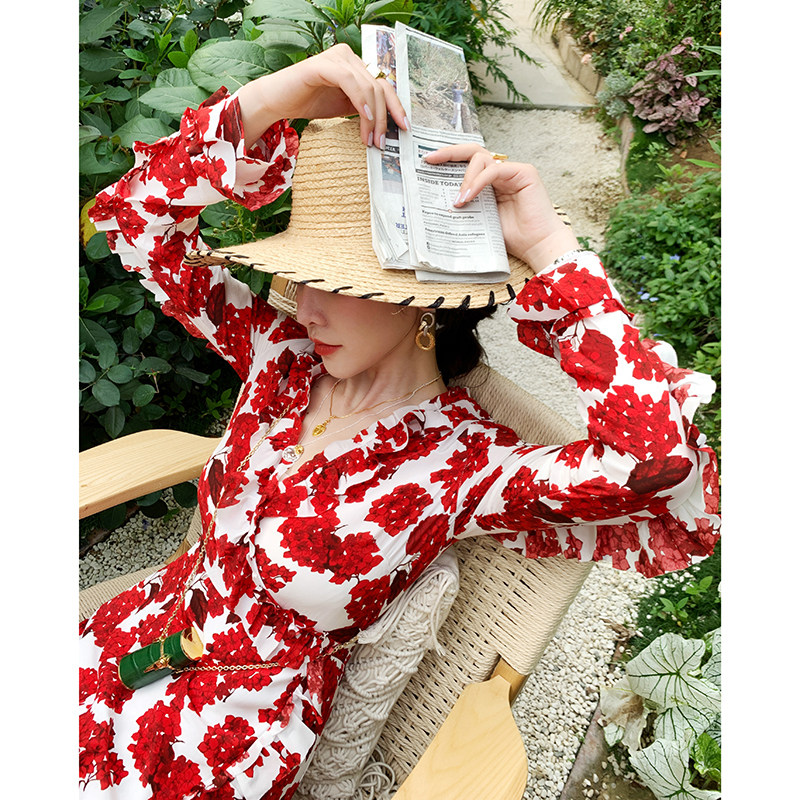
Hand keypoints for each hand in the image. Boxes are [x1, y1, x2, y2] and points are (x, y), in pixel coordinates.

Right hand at [237, 44, 407, 148]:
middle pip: (379, 88)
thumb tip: (386, 126)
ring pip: (368, 87)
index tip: (403, 129)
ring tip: (369, 140)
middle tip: (380, 143)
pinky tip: (364, 118)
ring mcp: (337, 58)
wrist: (276, 100)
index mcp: (355, 67)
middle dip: (383, 119)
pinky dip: (360, 101)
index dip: (396, 107)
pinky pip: (350, 81)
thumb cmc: (308, 102)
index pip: (384, 85)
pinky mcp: (323, 64)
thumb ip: (363, 110)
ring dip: (373, 117)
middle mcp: (349, 57)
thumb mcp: (344, 108)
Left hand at [423, 144, 579, 272]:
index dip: (449, 159)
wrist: (537, 246)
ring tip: (458, 200)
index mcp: (491, 182)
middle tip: (430, 159)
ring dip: (465, 178)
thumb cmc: (513, 237)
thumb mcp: (480, 219)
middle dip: (450, 153)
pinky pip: (494, 170)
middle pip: (473, 151)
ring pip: (482, 159)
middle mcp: (501, 172)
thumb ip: (466, 206)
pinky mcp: (524, 172)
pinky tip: (468, 197)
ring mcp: (513, 170)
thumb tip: (439, 203)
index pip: (468, 162)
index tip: (428, 163)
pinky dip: (478, 182)